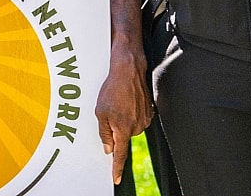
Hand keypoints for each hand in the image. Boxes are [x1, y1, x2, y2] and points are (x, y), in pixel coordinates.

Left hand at [96, 44, 151, 183]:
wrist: (129, 71)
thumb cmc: (113, 88)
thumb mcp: (101, 112)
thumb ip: (104, 133)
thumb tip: (108, 148)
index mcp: (123, 128)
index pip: (120, 155)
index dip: (117, 168)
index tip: (116, 178)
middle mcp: (136, 127)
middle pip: (124, 138)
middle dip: (116, 128)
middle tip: (111, 110)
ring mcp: (144, 120)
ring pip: (130, 128)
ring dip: (123, 119)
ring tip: (119, 102)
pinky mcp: (149, 112)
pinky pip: (138, 120)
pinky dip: (131, 113)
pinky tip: (127, 100)